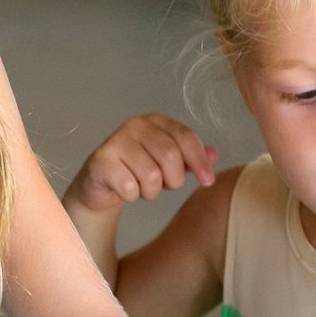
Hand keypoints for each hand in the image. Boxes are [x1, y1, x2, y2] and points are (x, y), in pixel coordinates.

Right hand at [67, 115, 217, 213]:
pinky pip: (130, 187)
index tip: (208, 182)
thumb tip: (214, 154)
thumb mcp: (170, 164)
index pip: (186, 137)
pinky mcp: (101, 160)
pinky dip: (132, 195)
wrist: (103, 184)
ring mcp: (116, 141)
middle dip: (174, 180)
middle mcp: (135, 125)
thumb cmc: (139, 171)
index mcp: (156, 121)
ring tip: (142, 187)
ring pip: (151, 175)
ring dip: (151, 191)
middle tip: (165, 186)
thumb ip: (192, 157)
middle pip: (171, 156)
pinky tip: (125, 190)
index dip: (199, 161)